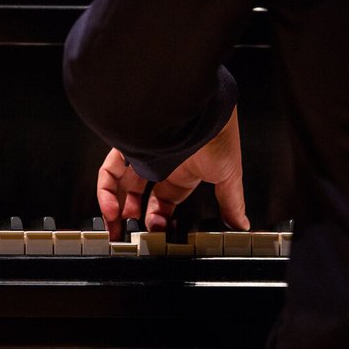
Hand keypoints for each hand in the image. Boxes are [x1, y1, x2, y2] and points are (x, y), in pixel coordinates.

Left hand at [96, 107, 248, 239]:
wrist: (202, 111)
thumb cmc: (219, 135)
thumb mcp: (229, 176)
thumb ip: (232, 202)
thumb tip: (242, 224)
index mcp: (185, 172)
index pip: (165, 201)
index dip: (159, 219)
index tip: (158, 234)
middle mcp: (162, 164)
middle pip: (139, 196)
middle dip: (132, 218)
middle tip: (126, 237)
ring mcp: (143, 155)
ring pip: (121, 186)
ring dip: (115, 209)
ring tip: (114, 229)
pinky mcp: (128, 147)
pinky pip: (110, 172)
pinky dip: (106, 192)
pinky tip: (111, 209)